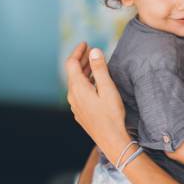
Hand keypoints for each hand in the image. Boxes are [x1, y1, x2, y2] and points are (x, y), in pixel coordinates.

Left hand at [65, 42, 131, 163]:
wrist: (111, 140)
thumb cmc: (112, 115)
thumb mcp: (108, 89)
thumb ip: (100, 69)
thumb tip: (94, 51)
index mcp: (78, 88)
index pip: (71, 64)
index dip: (77, 51)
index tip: (85, 43)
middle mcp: (73, 96)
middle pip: (73, 73)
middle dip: (81, 60)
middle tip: (91, 51)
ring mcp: (75, 106)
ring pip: (76, 83)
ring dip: (84, 72)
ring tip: (94, 64)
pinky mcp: (81, 113)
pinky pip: (79, 92)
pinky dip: (85, 82)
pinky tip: (94, 83)